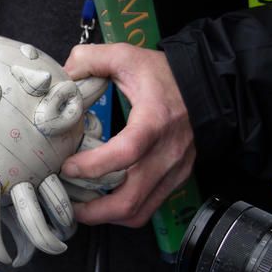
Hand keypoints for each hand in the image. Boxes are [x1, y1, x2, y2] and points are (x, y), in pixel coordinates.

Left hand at [62, 43, 195, 226]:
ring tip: (81, 208)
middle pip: (131, 199)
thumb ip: (90, 59)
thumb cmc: (165, 74)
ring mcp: (174, 171)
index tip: (67, 167)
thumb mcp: (127, 55)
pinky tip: (103, 201)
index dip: (93, 166)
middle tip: (67, 205)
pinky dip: (123, 211)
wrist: (209, 87)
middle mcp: (167, 153)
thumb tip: (63, 76)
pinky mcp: (176, 180)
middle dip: (94, 211)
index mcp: (154, 121)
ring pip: (140, 211)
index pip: (126, 152)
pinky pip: (149, 207)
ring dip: (107, 216)